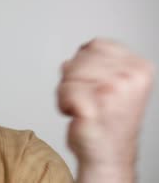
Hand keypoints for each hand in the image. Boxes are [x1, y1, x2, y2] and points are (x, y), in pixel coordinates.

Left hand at [57, 38, 153, 182]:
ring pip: (68, 74)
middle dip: (74, 79)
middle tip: (88, 99)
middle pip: (78, 58)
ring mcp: (113, 89)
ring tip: (85, 107)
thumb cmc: (108, 121)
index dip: (85, 64)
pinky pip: (62, 91)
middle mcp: (129, 75)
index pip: (95, 45)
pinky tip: (78, 115)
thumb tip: (77, 54)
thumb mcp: (115, 82)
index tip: (95, 85)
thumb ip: (99, 61)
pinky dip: (63, 104)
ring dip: (68, 91)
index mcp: (139, 67)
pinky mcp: (94, 103)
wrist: (108, 156)